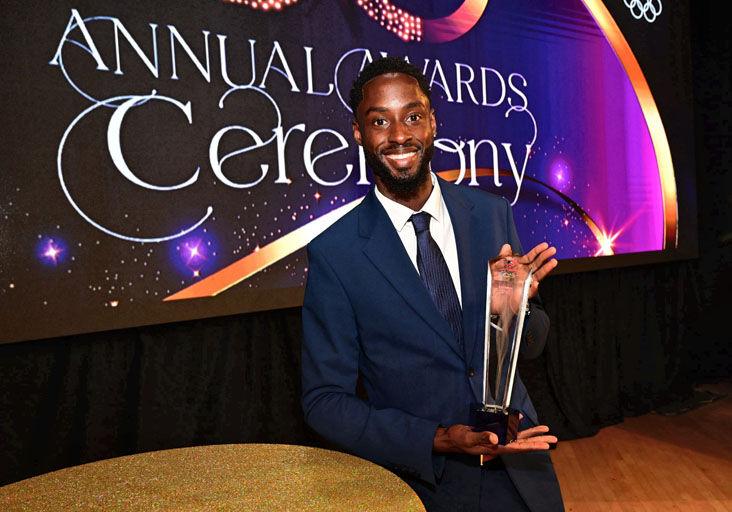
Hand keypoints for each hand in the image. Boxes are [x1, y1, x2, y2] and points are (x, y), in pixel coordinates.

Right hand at [433, 424, 556, 458]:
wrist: (452, 437)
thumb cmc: (459, 439)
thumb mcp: (469, 438)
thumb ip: (482, 437)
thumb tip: (496, 437)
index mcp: (496, 447)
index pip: (518, 447)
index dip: (532, 446)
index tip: (545, 446)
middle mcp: (500, 443)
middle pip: (523, 443)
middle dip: (539, 440)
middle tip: (553, 439)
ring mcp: (498, 438)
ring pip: (520, 436)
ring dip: (533, 433)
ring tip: (546, 431)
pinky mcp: (495, 432)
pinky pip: (510, 429)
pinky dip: (518, 424)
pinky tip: (524, 420)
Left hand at [490, 243, 557, 313]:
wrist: (495, 299)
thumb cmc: (497, 283)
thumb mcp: (497, 267)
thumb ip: (503, 256)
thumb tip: (507, 246)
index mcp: (519, 267)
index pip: (530, 257)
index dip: (537, 251)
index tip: (545, 245)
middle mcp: (525, 274)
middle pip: (537, 264)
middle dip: (544, 256)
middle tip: (552, 250)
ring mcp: (526, 283)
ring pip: (539, 275)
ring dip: (546, 268)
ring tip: (553, 262)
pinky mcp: (525, 293)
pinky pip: (531, 290)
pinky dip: (534, 287)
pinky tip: (535, 283)